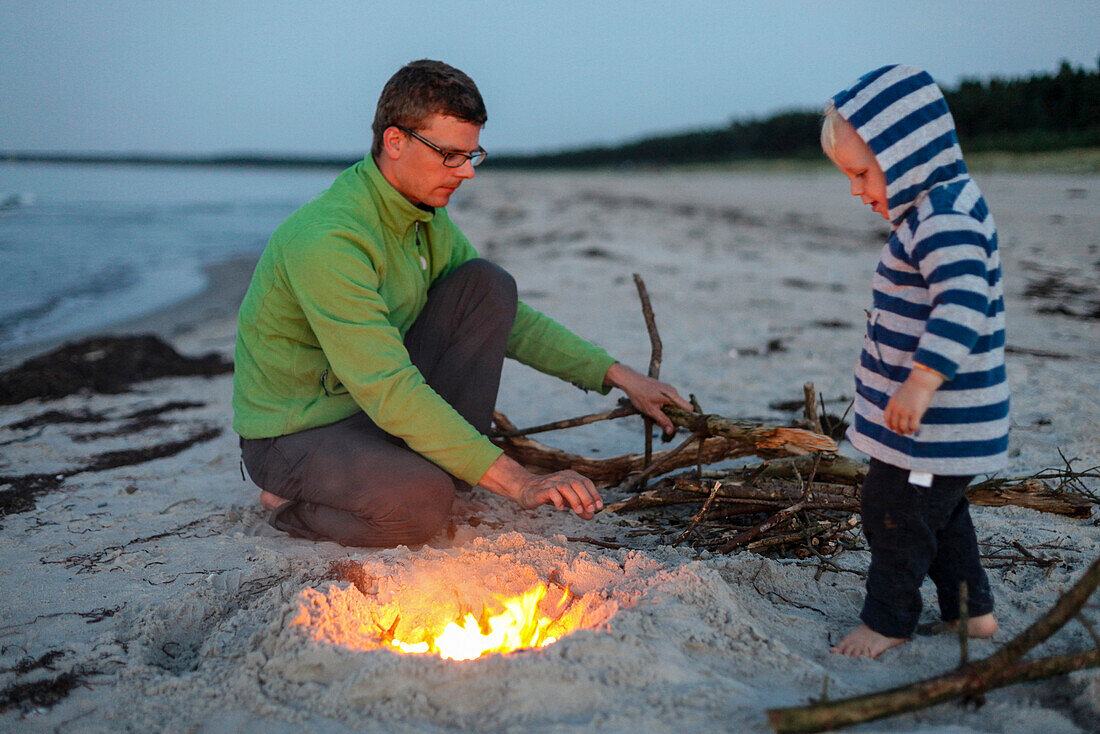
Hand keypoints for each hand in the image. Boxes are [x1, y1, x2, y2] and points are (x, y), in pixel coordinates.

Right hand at [478, 454, 602, 519]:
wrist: (526, 490)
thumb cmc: (550, 495)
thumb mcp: (567, 501)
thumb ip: (580, 507)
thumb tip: (592, 516)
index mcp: (571, 476)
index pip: (586, 482)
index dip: (594, 494)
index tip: (599, 507)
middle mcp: (562, 477)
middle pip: (578, 484)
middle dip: (586, 497)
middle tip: (591, 510)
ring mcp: (552, 482)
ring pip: (566, 487)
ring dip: (574, 499)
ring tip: (578, 511)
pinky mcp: (542, 489)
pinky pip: (552, 492)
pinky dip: (558, 500)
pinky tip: (560, 508)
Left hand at [603, 362, 692, 434]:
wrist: (630, 381)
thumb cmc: (639, 395)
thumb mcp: (651, 411)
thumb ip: (663, 421)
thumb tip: (671, 431)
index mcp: (673, 396)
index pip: (689, 408)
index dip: (686, 418)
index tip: (676, 424)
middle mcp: (673, 392)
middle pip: (680, 409)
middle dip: (672, 417)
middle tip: (659, 422)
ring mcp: (668, 390)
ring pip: (673, 406)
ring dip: (666, 413)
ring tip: (652, 414)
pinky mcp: (663, 390)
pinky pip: (668, 401)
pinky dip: (662, 407)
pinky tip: (652, 408)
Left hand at [884, 366, 943, 434]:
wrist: (921, 381)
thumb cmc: (912, 386)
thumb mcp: (899, 394)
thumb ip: (897, 403)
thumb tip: (899, 413)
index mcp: (891, 403)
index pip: (887, 418)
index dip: (890, 425)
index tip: (893, 428)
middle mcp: (897, 408)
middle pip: (895, 425)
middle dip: (899, 430)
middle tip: (903, 432)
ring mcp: (905, 411)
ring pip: (903, 428)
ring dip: (906, 431)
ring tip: (910, 432)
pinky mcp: (915, 413)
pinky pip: (913, 426)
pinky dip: (914, 429)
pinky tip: (916, 428)